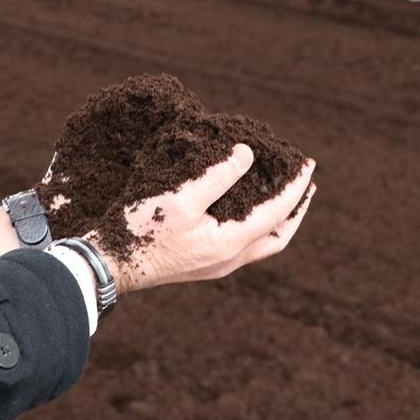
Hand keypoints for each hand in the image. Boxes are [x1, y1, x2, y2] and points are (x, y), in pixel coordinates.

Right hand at [88, 144, 315, 292]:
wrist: (112, 264)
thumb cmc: (141, 229)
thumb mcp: (179, 196)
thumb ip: (216, 175)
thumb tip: (247, 154)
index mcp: (229, 243)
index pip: (276, 212)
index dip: (294, 187)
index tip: (307, 164)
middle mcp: (229, 259)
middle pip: (278, 236)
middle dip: (297, 209)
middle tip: (307, 183)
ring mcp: (217, 265)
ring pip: (263, 244)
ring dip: (279, 219)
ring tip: (286, 196)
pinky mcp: (204, 264)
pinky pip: (246, 245)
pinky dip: (259, 225)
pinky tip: (249, 209)